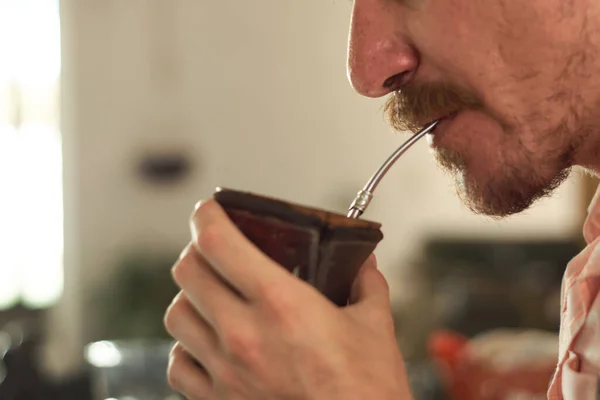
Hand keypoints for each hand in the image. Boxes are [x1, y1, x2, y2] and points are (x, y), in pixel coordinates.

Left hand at [164, 199, 411, 399]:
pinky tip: (207, 344)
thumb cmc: (367, 391)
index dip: (206, 216)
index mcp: (282, 305)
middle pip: (187, 272)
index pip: (219, 242)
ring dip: (190, 297)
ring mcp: (226, 371)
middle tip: (214, 250)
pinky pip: (178, 365)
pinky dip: (187, 347)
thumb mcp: (375, 327)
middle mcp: (244, 335)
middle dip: (197, 251)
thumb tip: (364, 263)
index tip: (209, 210)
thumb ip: (365, 285)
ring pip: (176, 315)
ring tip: (210, 296)